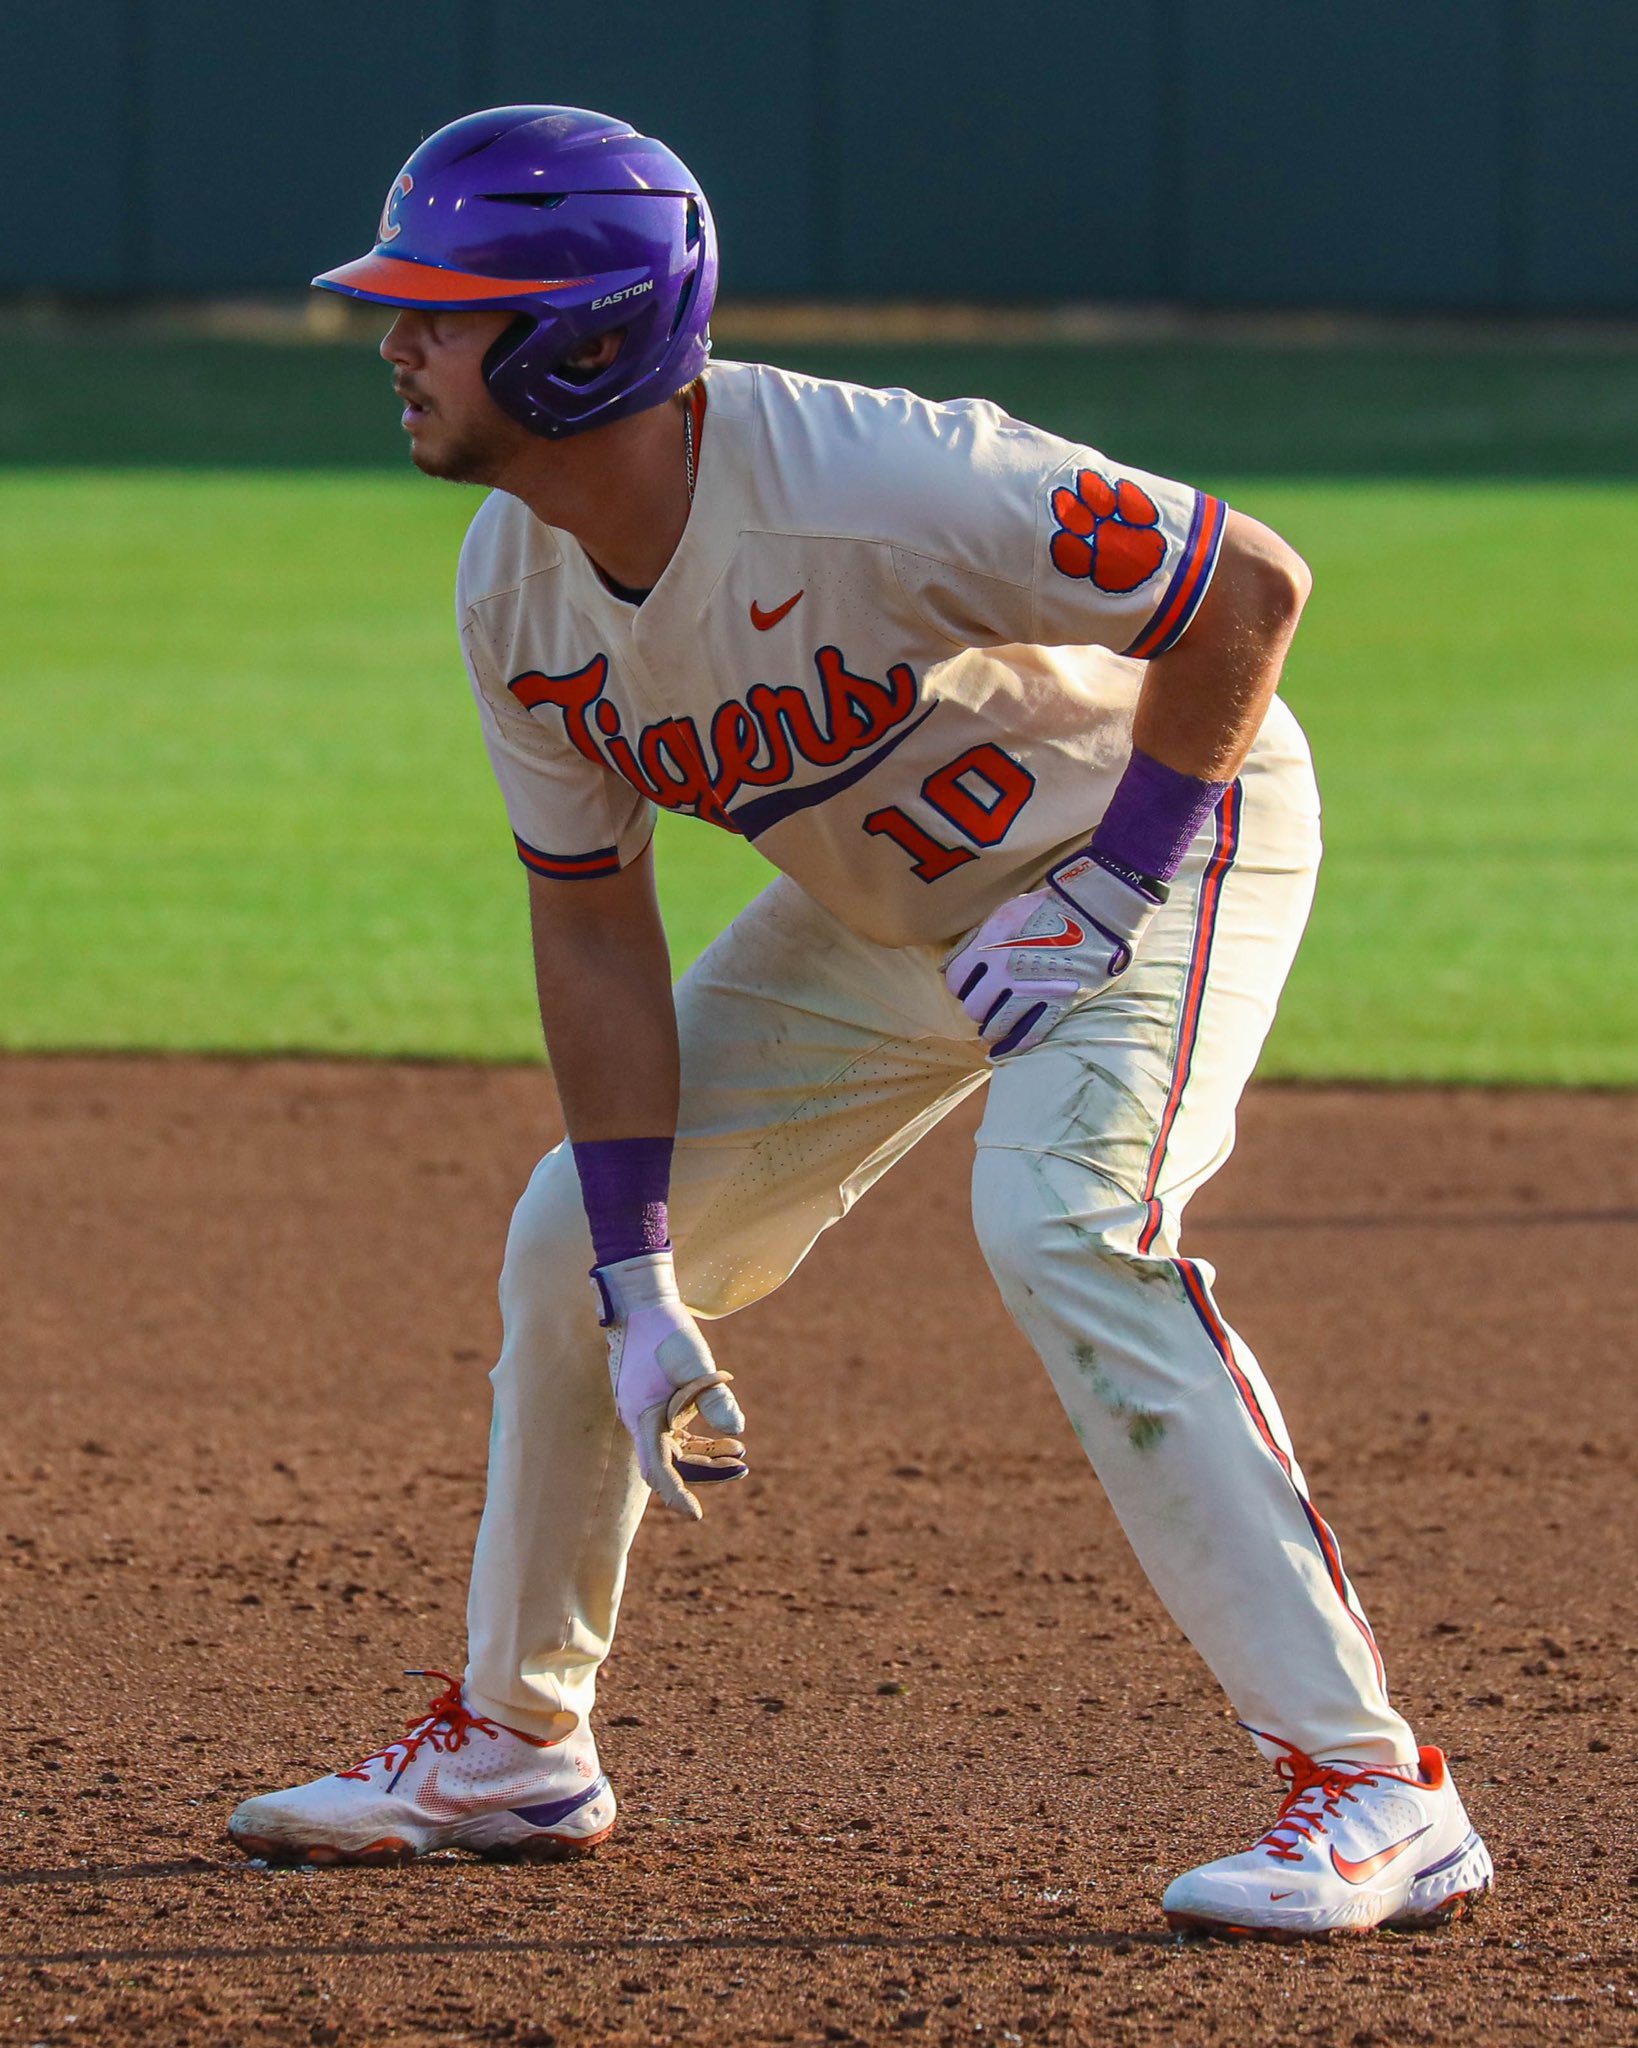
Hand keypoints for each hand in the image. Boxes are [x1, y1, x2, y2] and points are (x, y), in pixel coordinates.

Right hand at [591, 1251, 747, 1518]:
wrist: (641, 1299)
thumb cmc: (666, 1329)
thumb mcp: (695, 1363)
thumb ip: (715, 1398)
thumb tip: (739, 1429)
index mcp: (642, 1416)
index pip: (658, 1469)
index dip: (676, 1494)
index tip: (696, 1516)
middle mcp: (639, 1419)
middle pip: (669, 1462)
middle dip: (703, 1472)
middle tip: (741, 1469)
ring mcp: (645, 1410)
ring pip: (674, 1447)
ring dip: (704, 1454)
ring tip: (739, 1454)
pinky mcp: (653, 1399)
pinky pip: (675, 1431)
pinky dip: (699, 1436)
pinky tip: (727, 1435)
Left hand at [943, 847, 1163, 1058]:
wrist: (1099, 908)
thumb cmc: (1050, 907)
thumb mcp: (1005, 913)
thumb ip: (975, 940)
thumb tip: (947, 968)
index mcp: (990, 943)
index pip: (957, 981)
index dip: (962, 986)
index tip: (971, 986)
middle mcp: (1006, 970)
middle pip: (974, 1008)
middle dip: (978, 1008)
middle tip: (987, 1005)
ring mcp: (1032, 989)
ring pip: (996, 1026)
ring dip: (993, 1029)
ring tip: (994, 1027)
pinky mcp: (1058, 1002)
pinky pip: (1028, 1035)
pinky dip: (1013, 1047)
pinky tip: (1003, 1052)